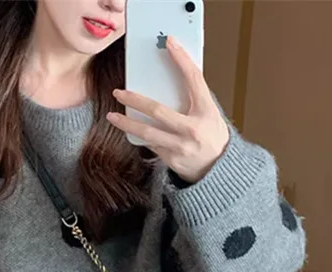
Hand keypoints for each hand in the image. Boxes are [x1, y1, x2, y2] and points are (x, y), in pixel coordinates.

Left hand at [107, 36, 229, 183]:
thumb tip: (171, 76)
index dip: (182, 59)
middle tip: (119, 92)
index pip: (193, 79)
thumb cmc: (212, 136)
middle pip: (158, 110)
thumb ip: (194, 97)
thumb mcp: (210, 113)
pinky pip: (150, 145)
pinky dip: (139, 136)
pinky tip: (129, 130)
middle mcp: (193, 130)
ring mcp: (180, 147)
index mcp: (206, 112)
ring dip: (126, 124)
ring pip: (147, 133)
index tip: (170, 43)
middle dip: (135, 100)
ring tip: (112, 116)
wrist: (219, 169)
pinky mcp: (171, 160)